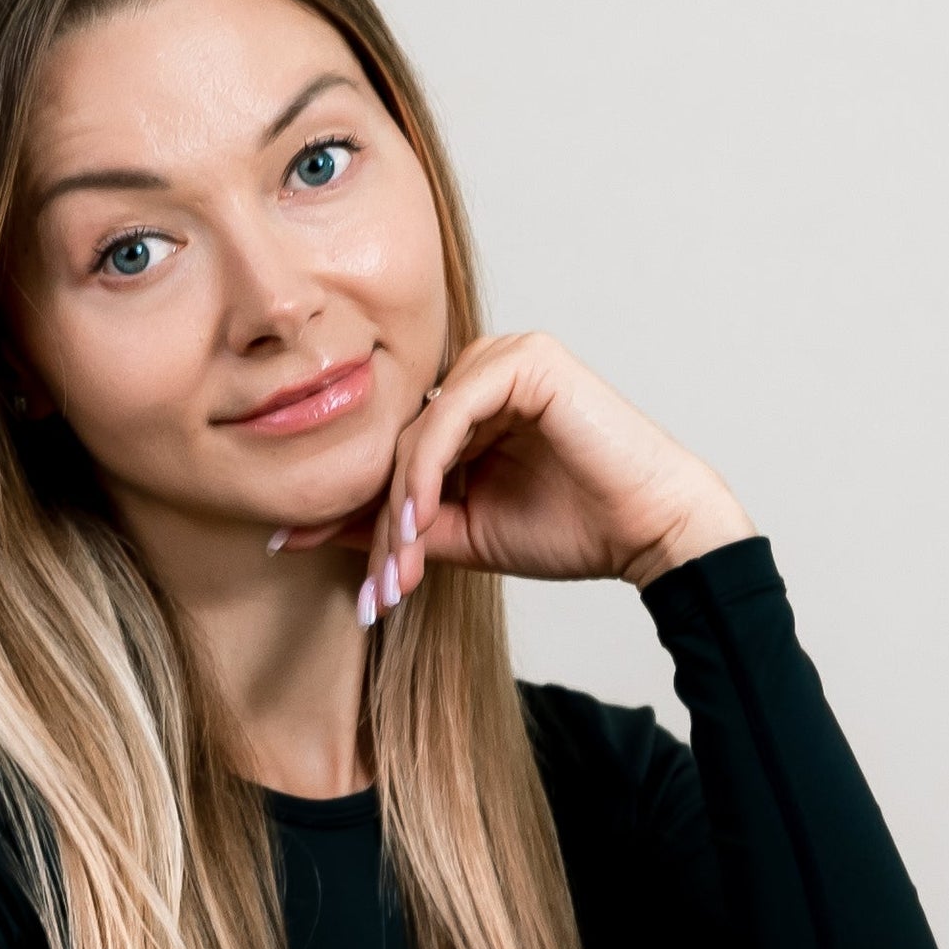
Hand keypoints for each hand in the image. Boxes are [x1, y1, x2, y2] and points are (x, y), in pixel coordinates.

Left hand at [286, 331, 757, 620]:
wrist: (650, 534)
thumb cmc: (570, 530)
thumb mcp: (459, 534)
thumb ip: (390, 525)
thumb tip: (298, 531)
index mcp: (465, 404)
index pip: (390, 451)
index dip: (354, 509)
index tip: (301, 553)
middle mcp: (479, 371)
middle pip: (396, 444)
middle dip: (379, 523)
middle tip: (375, 591)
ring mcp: (503, 357)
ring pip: (417, 433)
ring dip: (400, 505)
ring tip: (398, 568)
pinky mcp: (526, 360)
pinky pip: (449, 414)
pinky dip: (427, 470)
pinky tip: (420, 521)